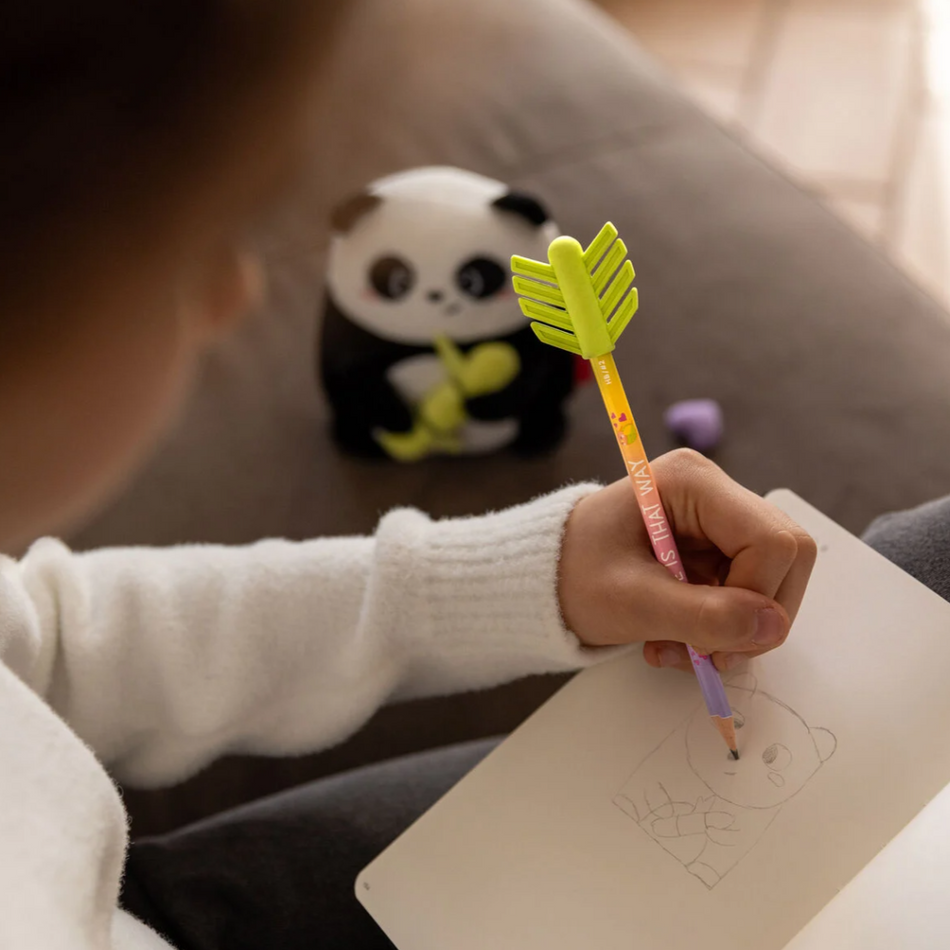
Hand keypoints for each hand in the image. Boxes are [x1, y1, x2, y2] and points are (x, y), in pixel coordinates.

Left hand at [557, 449, 816, 671]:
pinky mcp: (718, 552)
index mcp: (692, 482)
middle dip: (751, 619)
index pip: (772, 541)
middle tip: (704, 655)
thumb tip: (773, 626)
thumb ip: (702, 615)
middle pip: (786, 559)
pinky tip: (677, 640)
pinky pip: (749, 596)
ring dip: (734, 631)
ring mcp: (720, 523)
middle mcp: (715, 493)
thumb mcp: (630, 602)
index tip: (711, 641)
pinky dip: (721, 630)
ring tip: (677, 649)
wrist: (542, 580)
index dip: (756, 598)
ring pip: (773, 583)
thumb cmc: (572, 576)